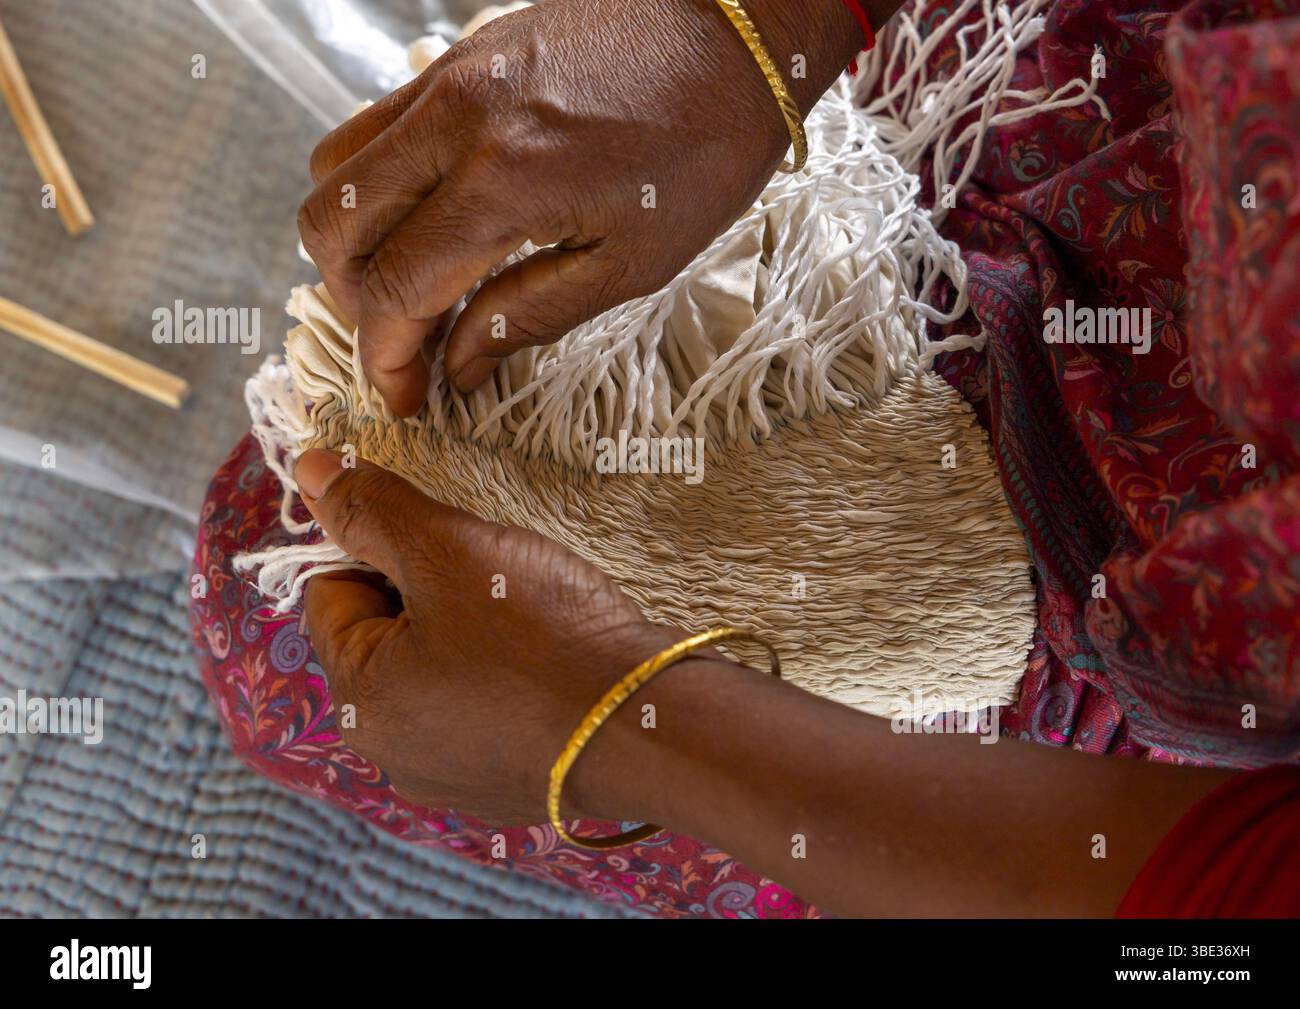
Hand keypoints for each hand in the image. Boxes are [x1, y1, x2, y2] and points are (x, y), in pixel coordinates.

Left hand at [293, 447, 690, 823]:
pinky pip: (483, 710)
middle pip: (384, 636)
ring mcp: (451, 776)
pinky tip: (546, 660)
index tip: (442, 536)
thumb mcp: (449, 551)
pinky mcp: (506, 784)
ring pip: (437, 671)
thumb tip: (307, 471)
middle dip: (426, 592)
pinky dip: (504, 677)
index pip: (332, 593)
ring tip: (525, 614)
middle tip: (489, 571)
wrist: (649, 726)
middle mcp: (391, 754)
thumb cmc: (541, 636)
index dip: (380, 547)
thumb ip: (372, 510)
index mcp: (360, 701)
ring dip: (467, 632)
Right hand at [297, 0, 863, 413]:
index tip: (405, 396)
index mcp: (502, 181)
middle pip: (331, 224)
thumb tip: (457, 368)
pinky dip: (377, 186)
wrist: (735, 33)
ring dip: (355, 241)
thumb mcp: (631, 263)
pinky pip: (373, 126)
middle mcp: (454, 119)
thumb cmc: (703, 151)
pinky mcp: (456, 56)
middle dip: (354, 302)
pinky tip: (432, 220)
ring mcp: (447, 76)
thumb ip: (528, 317)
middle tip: (405, 341)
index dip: (385, 356)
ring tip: (412, 284)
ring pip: (334, 169)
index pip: (394, 286)